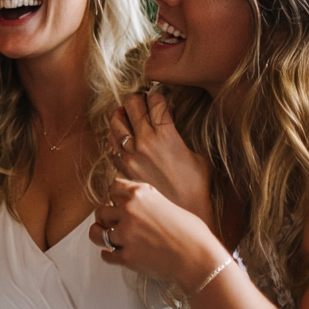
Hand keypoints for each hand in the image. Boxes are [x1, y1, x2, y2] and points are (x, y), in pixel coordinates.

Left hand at [90, 177, 227, 291]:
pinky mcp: (126, 256)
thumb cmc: (192, 234)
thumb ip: (148, 202)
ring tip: (105, 239)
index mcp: (140, 195)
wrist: (199, 259)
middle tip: (111, 224)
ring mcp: (125, 234)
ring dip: (101, 237)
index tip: (114, 204)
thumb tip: (136, 202)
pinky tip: (112, 255)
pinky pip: (106, 255)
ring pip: (98, 233)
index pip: (113, 188)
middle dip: (106, 219)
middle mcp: (129, 211)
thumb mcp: (169, 204)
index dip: (113, 197)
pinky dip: (108, 256)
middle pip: (101, 211)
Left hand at [110, 92, 213, 225]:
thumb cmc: (196, 185)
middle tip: (139, 101)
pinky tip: (122, 139)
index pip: (156, 101)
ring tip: (126, 114)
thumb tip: (171, 120)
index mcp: (166, 134)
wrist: (182, 212)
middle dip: (136, 100)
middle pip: (132, 105)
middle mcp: (145, 141)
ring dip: (121, 115)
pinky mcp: (121, 167)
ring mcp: (130, 154)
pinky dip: (115, 138)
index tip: (157, 98)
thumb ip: (180, 135)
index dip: (156, 96)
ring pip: (116, 122)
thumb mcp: (197, 155)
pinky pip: (111, 145)